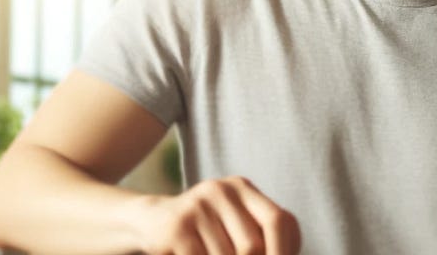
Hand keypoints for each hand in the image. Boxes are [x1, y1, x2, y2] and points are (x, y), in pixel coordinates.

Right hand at [131, 176, 300, 254]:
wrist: (151, 221)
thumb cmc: (206, 230)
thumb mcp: (235, 224)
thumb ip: (261, 239)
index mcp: (243, 188)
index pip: (280, 220)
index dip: (285, 251)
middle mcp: (221, 190)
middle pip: (252, 245)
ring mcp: (196, 207)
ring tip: (210, 254)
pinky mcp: (176, 228)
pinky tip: (195, 254)